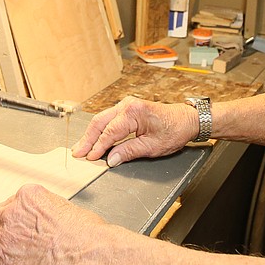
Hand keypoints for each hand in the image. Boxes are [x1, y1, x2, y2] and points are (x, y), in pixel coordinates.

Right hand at [71, 96, 198, 166]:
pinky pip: (109, 119)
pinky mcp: (127, 109)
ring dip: (91, 134)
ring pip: (102, 120)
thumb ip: (129, 151)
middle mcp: (127, 105)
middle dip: (87, 139)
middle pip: (100, 122)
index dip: (98, 147)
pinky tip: (94, 139)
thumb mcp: (152, 146)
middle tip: (77, 153)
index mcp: (133, 112)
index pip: (109, 132)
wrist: (186, 120)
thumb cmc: (174, 130)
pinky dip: (100, 130)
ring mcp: (126, 105)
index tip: (89, 158)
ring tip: (81, 148)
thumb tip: (111, 159)